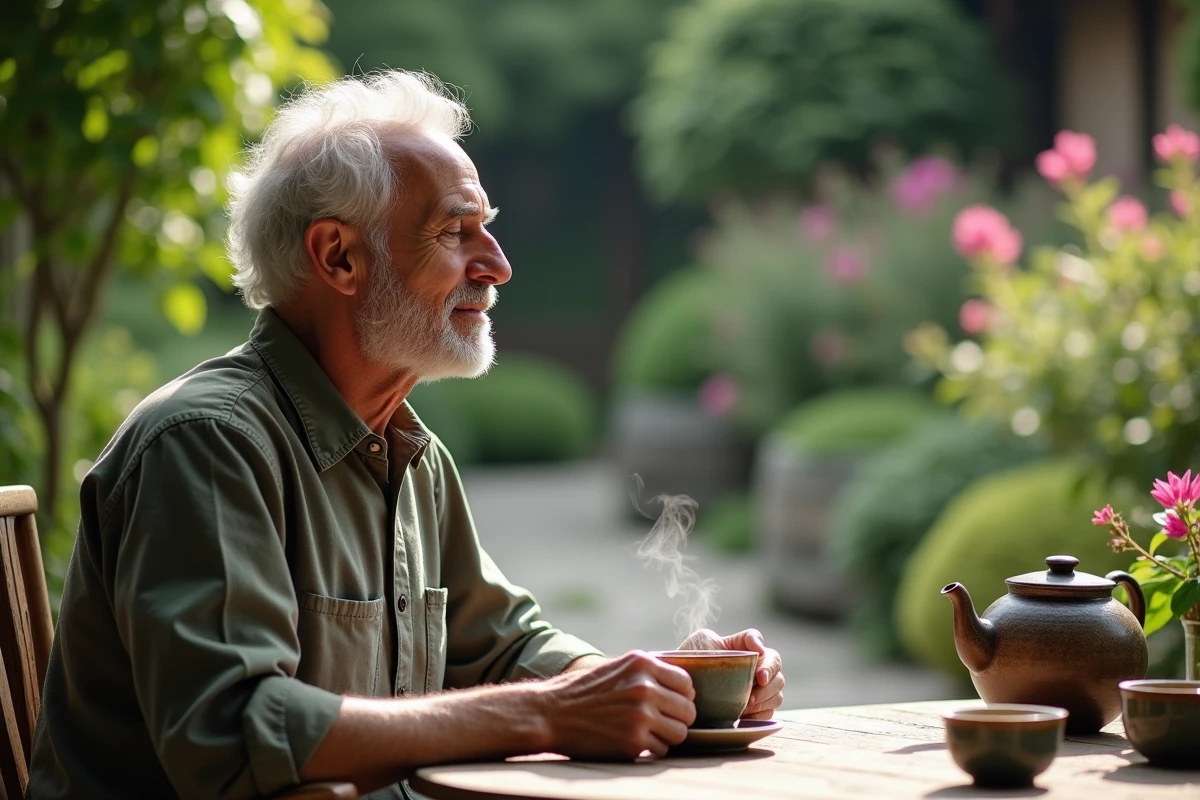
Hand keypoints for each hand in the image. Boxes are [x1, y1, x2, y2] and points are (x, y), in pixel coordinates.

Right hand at [537, 650, 696, 759]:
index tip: (671, 703)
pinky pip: (661, 750)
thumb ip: (648, 672)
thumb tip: (681, 685)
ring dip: (666, 736)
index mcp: (643, 664)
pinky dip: (650, 749)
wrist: (550, 713)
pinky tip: (632, 741)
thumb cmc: (582, 691)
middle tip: (660, 721)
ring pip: (679, 733)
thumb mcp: (617, 667)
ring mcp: (641, 716)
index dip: (681, 696)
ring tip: (647, 732)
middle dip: (677, 718)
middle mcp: (645, 688)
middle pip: (688, 711)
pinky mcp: (633, 742)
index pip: (687, 683)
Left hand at [679, 628, 783, 719]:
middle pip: (777, 671)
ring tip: (745, 707)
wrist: (674, 687)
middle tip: (751, 696)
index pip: (763, 646)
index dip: (766, 657)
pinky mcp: (753, 709)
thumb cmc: (689, 661)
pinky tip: (745, 716)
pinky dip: (760, 714)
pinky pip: (768, 713)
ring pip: (776, 693)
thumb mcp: (703, 642)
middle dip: (769, 683)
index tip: (758, 669)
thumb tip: (759, 649)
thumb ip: (728, 640)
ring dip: (765, 700)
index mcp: (743, 648)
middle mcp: (755, 667)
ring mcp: (756, 688)